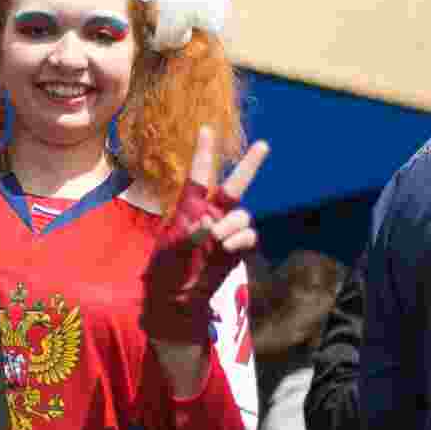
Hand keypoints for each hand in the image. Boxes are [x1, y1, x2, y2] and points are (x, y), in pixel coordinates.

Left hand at [142, 127, 268, 344]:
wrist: (177, 300)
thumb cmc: (166, 270)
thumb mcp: (170, 249)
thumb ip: (190, 234)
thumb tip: (212, 225)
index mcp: (189, 208)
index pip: (198, 176)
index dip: (204, 153)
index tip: (207, 130)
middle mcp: (211, 215)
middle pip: (234, 186)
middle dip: (249, 166)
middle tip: (264, 145)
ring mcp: (226, 231)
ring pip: (242, 215)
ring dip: (233, 224)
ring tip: (217, 239)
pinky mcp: (237, 249)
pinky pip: (248, 236)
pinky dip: (240, 239)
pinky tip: (227, 247)